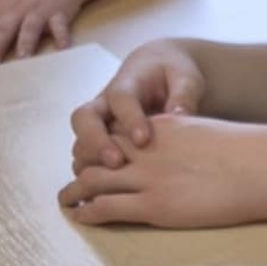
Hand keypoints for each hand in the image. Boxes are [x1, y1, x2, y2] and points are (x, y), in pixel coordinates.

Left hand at [59, 115, 266, 230]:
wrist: (262, 168)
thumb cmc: (248, 154)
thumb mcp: (209, 134)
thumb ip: (188, 140)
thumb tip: (190, 154)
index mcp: (161, 127)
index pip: (116, 130)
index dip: (99, 143)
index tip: (94, 155)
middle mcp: (146, 149)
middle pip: (96, 153)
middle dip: (80, 165)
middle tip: (75, 178)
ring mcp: (147, 177)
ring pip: (91, 180)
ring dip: (73, 190)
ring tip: (64, 200)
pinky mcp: (153, 205)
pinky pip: (106, 207)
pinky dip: (87, 211)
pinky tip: (81, 216)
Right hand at [69, 40, 205, 173]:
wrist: (159, 70)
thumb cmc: (174, 74)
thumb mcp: (185, 76)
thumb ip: (184, 93)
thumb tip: (180, 114)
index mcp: (127, 83)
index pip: (120, 97)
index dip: (129, 118)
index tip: (143, 140)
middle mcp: (105, 104)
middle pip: (84, 118)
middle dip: (95, 141)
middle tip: (116, 163)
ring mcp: (100, 124)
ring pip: (80, 141)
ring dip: (90, 163)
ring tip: (107, 185)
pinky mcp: (101, 142)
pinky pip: (89, 159)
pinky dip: (94, 176)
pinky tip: (109, 195)